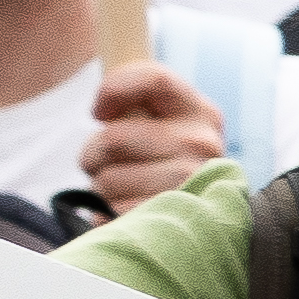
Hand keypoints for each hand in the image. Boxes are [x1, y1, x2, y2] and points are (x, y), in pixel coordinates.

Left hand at [82, 59, 231, 213]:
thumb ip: (137, 98)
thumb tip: (101, 101)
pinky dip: (109, 214)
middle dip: (94, 154)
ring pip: (106, 179)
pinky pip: (111, 211)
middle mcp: (203, 145)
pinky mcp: (172, 219)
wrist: (200, 220)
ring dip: (102, 187)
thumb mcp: (162, 123)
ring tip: (125, 189)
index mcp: (201, 112)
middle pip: (113, 138)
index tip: (98, 111)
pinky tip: (129, 211)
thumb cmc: (165, 164)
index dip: (114, 89)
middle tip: (107, 162)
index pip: (153, 78)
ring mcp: (190, 184)